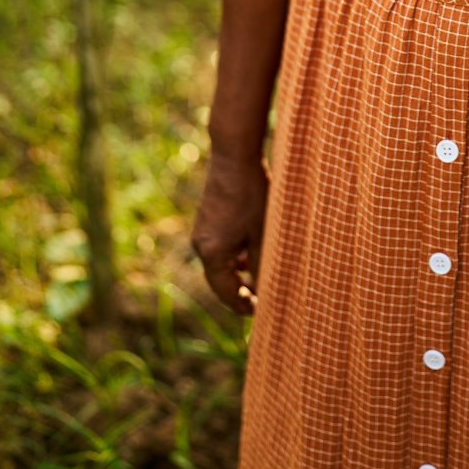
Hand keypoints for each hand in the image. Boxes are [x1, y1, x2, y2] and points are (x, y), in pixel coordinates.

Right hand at [191, 153, 269, 314]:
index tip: (260, 312)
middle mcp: (201, 245)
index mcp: (213, 254)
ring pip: (220, 263)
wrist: (234, 156)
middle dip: (240, 290)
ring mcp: (202, 231)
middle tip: (261, 298)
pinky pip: (219, 247)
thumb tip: (266, 292)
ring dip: (238, 271)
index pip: (226, 293)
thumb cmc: (251, 194)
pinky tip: (251, 248)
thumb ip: (261, 265)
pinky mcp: (207, 219)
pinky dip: (234, 255)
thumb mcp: (262, 233)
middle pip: (220, 280)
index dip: (243, 305)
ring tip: (260, 272)